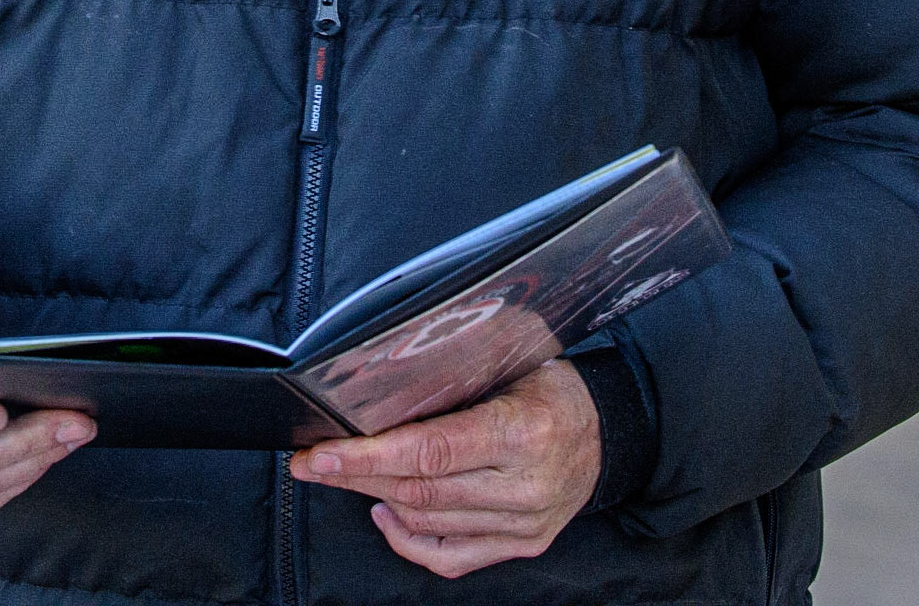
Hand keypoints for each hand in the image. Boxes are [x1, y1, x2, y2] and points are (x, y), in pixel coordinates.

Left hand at [290, 358, 600, 577]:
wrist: (607, 433)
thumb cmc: (552, 387)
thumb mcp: (515, 361)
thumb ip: (458, 377)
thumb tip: (383, 379)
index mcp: (522, 433)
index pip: (430, 451)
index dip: (369, 455)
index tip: (323, 452)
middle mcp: (523, 487)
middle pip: (419, 490)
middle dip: (355, 475)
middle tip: (311, 460)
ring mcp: (523, 525)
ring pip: (427, 521)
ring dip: (375, 497)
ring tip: (341, 475)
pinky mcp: (521, 546)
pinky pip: (451, 556)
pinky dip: (408, 538)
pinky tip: (384, 511)